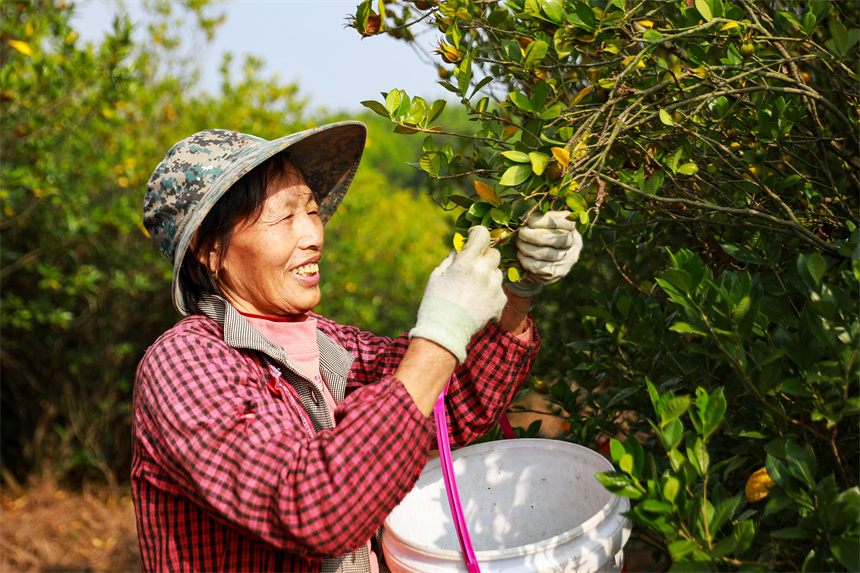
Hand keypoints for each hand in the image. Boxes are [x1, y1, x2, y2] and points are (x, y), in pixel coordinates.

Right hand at [410, 226, 506, 362]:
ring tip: (473, 289)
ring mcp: (494, 288)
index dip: (477, 233)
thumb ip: (452, 259)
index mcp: (467, 262)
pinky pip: (499, 291)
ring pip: (497, 273)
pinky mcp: (499, 303)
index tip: (472, 237)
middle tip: (472, 266)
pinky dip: (490, 294)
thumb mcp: (437, 275)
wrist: (445, 331)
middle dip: (484, 256)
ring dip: (488, 275)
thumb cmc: (436, 302)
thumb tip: (460, 249)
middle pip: (494, 253)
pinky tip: (477, 303)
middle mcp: (484, 272)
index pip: (482, 234)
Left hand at [506, 210, 582, 296]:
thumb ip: (535, 217)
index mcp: (572, 228)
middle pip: (556, 240)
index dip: (546, 221)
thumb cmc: (539, 233)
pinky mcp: (557, 273)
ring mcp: (568, 261)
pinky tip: (521, 255)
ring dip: (526, 248)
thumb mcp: (540, 221)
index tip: (530, 221)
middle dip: (533, 235)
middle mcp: (575, 244)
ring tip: (519, 243)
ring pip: (545, 254)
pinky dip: (525, 260)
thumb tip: (525, 219)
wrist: (539, 259)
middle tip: (521, 233)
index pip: (565, 222)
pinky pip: (538, 267)